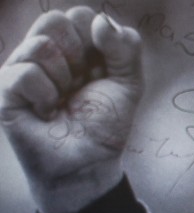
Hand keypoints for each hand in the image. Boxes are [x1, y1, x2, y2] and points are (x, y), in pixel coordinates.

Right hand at [0, 7, 142, 212]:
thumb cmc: (105, 124)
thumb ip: (126, 48)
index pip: (82, 16)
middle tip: (81, 83)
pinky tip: (47, 111)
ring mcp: (21, 67)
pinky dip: (45, 95)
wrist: (89, 164)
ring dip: (63, 78)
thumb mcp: (129, 83)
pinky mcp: (5, 88)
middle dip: (79, 55)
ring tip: (63, 99)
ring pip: (40, 45)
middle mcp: (44, 52)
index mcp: (74, 46)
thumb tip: (101, 20)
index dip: (100, 43)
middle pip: (55, 20)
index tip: (103, 72)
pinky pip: (25, 73)